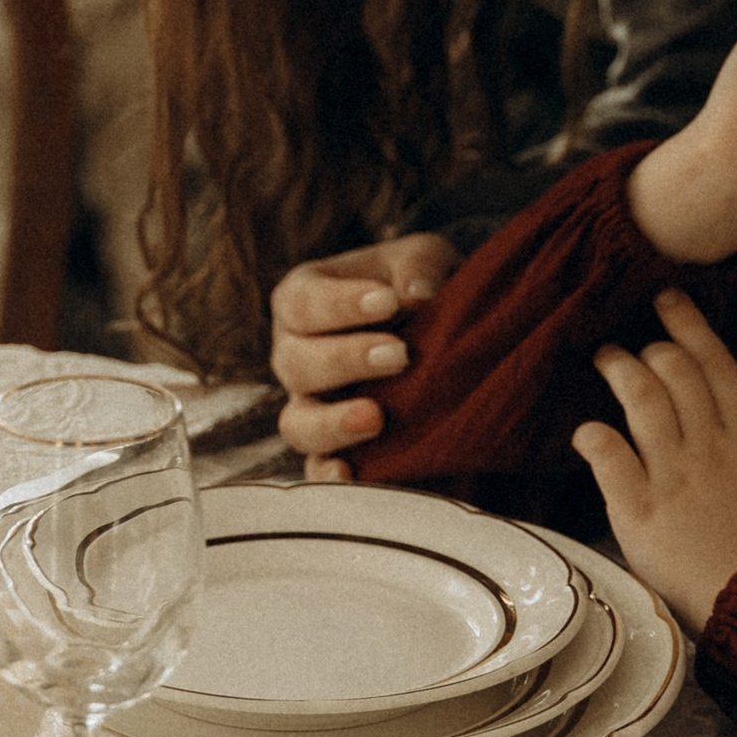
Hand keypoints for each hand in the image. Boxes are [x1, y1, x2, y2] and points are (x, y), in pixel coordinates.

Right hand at [269, 234, 460, 481]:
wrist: (442, 334)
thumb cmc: (418, 287)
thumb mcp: (422, 260)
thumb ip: (417, 266)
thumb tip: (417, 293)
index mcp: (302, 300)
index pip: (301, 302)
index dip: (340, 305)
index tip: (389, 302)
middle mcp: (294, 355)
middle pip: (295, 363)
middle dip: (347, 360)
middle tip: (400, 355)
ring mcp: (309, 407)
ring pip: (298, 423)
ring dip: (334, 422)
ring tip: (376, 417)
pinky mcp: (330, 449)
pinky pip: (316, 470)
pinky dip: (328, 476)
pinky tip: (351, 474)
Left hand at [573, 291, 736, 634]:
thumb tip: (710, 425)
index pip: (715, 364)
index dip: (688, 325)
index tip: (667, 299)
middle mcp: (710, 448)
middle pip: (675, 371)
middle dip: (646, 349)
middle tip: (621, 347)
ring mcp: (675, 477)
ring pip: (642, 398)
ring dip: (618, 370)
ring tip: (603, 362)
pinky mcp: (641, 512)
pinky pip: (609, 455)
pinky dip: (593, 435)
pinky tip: (585, 433)